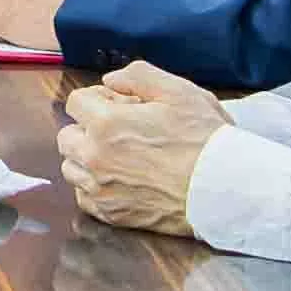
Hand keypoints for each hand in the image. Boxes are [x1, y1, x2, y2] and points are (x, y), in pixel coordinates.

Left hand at [57, 62, 225, 234]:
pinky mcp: (112, 214)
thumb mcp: (177, 91)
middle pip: (67, 136)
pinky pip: (84, 196)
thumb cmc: (204, 139)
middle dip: (87, 128)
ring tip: (119, 156)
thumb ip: (137, 76)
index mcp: (106, 123)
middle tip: (119, 131)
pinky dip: (94, 187)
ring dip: (87, 158)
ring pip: (71, 168)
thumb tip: (110, 81)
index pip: (75, 102)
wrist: (223, 189)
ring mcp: (101, 189)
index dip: (98, 99)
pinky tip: (120, 179)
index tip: (118, 105)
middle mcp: (95, 157)